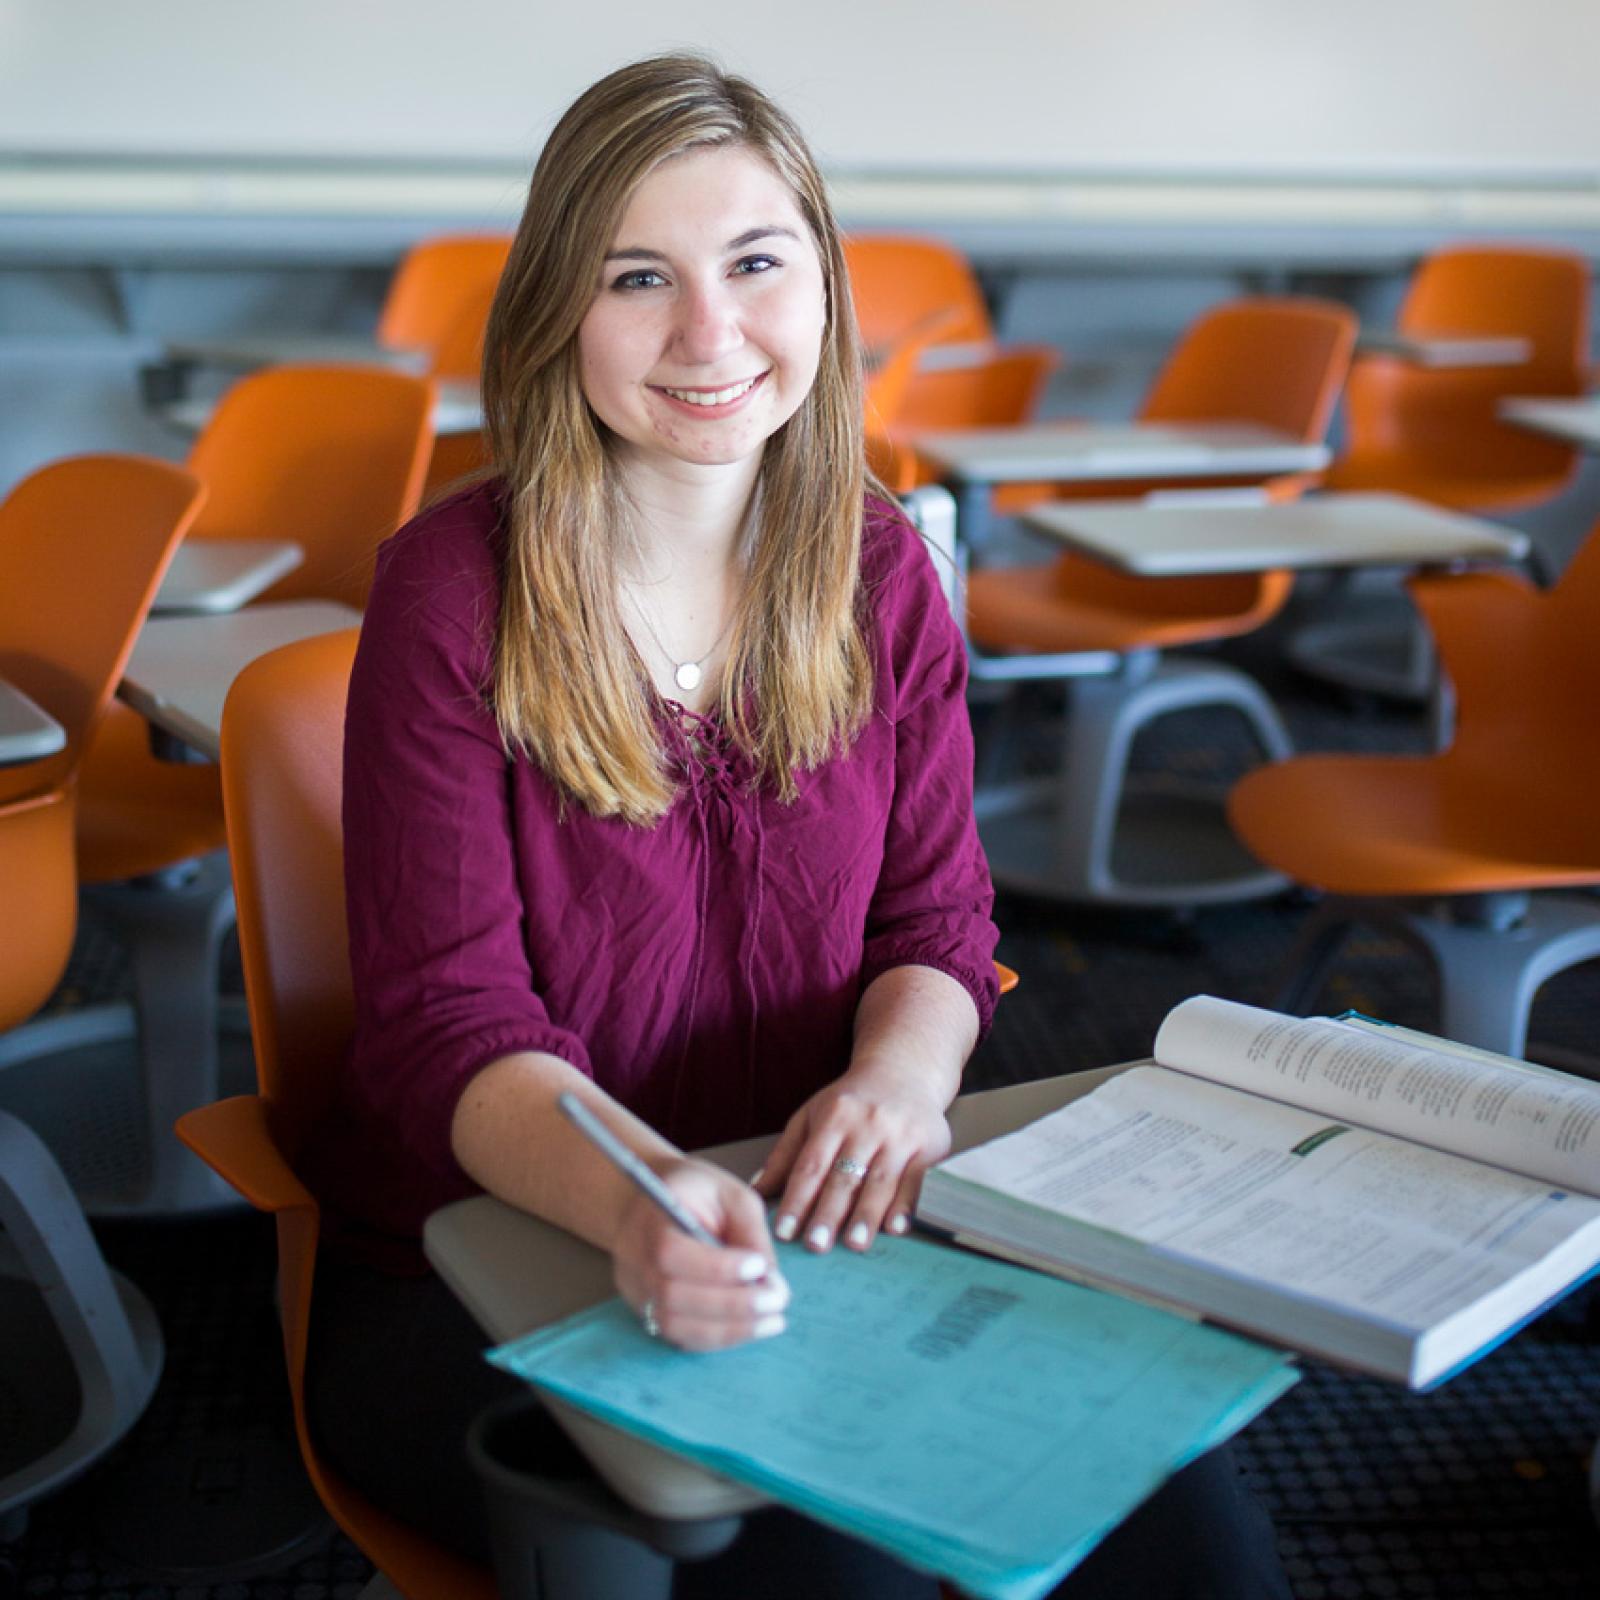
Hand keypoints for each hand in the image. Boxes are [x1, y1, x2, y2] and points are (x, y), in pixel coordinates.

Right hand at [610, 1157, 789, 1350]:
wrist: (646, 1204)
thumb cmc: (693, 1193)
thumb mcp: (729, 1194)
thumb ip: (749, 1232)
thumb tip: (771, 1280)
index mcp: (651, 1219)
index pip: (671, 1252)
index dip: (716, 1267)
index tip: (759, 1266)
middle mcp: (635, 1260)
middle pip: (673, 1296)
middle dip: (732, 1305)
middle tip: (776, 1301)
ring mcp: (636, 1291)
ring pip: (675, 1326)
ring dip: (729, 1330)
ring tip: (772, 1321)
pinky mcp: (647, 1312)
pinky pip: (680, 1337)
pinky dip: (718, 1338)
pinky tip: (750, 1327)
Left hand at [753, 1070, 951, 1253]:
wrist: (904, 1072)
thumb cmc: (851, 1101)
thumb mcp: (811, 1116)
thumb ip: (786, 1155)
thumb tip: (756, 1192)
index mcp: (834, 1116)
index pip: (811, 1165)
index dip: (797, 1200)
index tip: (784, 1231)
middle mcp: (868, 1124)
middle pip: (844, 1176)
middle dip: (829, 1213)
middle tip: (815, 1245)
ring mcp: (900, 1134)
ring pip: (880, 1181)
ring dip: (866, 1215)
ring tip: (854, 1244)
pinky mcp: (929, 1145)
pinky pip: (916, 1180)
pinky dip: (906, 1206)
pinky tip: (895, 1228)